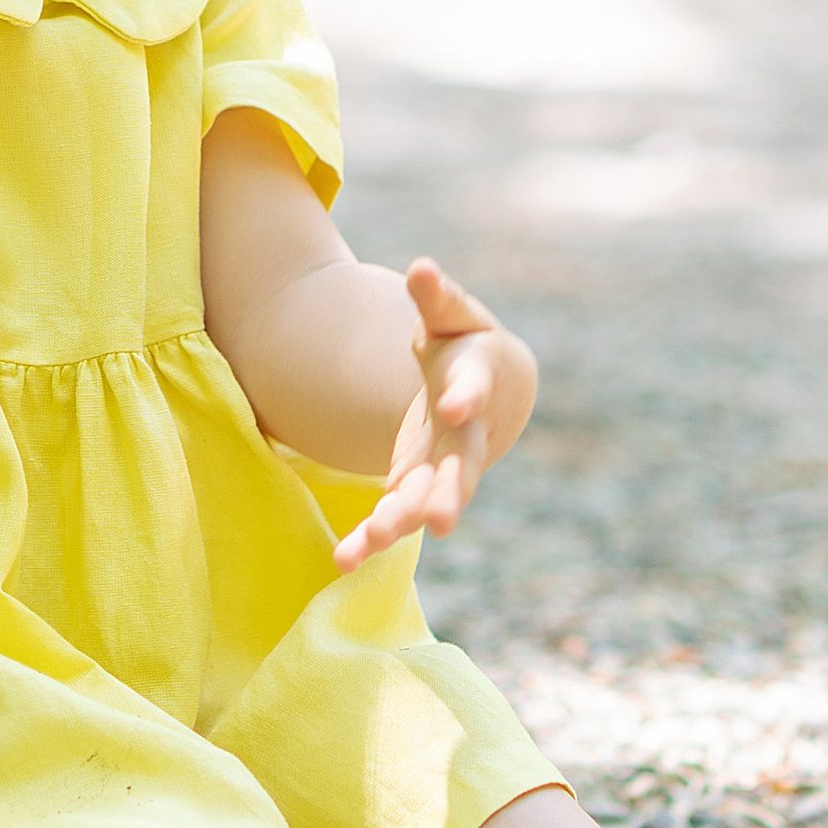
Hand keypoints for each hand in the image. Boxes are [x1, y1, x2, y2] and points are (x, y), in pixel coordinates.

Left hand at [331, 258, 536, 572]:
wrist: (485, 393)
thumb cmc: (465, 344)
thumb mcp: (452, 315)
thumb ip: (437, 298)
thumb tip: (421, 268)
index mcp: (476, 381)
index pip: (475, 388)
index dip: (467, 395)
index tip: (456, 402)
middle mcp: (465, 435)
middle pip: (461, 466)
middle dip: (450, 491)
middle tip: (441, 518)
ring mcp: (442, 468)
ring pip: (426, 500)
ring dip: (402, 521)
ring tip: (375, 540)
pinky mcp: (415, 488)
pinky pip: (395, 517)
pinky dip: (370, 539)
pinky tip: (342, 559)